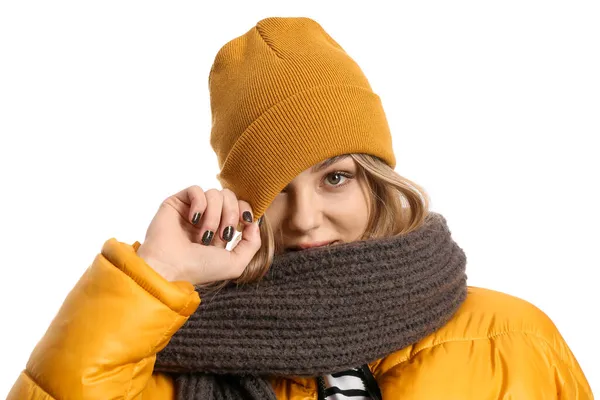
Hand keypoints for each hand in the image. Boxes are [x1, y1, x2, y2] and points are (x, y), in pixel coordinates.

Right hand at [136, 185, 260, 284]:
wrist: (170, 267)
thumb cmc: (200, 268)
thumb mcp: (236, 263)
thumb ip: (253, 243)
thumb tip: (254, 222)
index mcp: (220, 230)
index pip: (240, 205)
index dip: (245, 210)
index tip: (243, 224)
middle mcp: (207, 218)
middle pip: (230, 196)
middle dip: (231, 214)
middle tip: (222, 235)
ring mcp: (192, 210)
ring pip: (215, 193)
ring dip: (214, 215)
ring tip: (204, 234)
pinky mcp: (177, 202)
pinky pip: (196, 189)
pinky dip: (199, 204)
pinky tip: (193, 220)